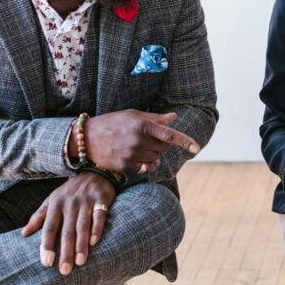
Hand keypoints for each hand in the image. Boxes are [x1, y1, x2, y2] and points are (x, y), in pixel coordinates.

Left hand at [21, 173, 116, 274]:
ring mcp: (86, 200)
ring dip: (81, 245)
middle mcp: (70, 203)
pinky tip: (94, 242)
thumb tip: (24, 234)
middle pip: (67, 231)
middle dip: (65, 251)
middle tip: (64, 270)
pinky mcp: (101, 199)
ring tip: (80, 262)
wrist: (95, 170)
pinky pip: (99, 216)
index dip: (47, 245)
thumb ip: (39, 216)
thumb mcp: (52, 200)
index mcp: (56, 204)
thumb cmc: (70, 190)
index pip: (49, 228)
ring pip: (82, 226)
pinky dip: (97, 228)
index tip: (46, 263)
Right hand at [74, 109, 199, 173]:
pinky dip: (145, 164)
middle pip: (164, 147)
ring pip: (156, 159)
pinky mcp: (125, 166)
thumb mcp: (133, 115)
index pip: (169, 134)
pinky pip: (146, 168)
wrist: (88, 137)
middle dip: (161, 143)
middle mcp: (138, 140)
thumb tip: (174, 117)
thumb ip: (155, 119)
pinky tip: (134, 156)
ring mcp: (131, 155)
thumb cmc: (114, 122)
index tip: (196, 148)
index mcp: (141, 125)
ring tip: (136, 146)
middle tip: (146, 138)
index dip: (184, 141)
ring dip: (152, 154)